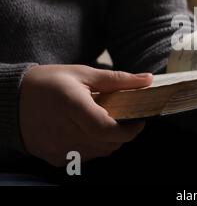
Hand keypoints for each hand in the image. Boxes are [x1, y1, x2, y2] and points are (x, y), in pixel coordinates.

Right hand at [20, 65, 151, 166]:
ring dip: (108, 140)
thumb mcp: (83, 74)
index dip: (130, 130)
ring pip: (98, 153)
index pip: (108, 129)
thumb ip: (118, 80)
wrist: (11, 99)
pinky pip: (83, 158)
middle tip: (122, 118)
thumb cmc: (49, 82)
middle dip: (122, 133)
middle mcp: (66, 132)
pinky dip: (92, 147)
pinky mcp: (54, 157)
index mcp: (74, 107)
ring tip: (102, 122)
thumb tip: (147, 79)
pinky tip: (86, 132)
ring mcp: (58, 148)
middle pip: (108, 144)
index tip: (139, 121)